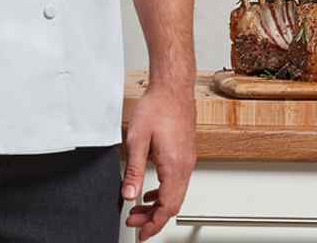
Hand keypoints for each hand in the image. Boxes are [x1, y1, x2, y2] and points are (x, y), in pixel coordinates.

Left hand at [120, 83, 196, 240]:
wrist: (172, 87)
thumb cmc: (157, 106)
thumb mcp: (137, 138)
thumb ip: (134, 169)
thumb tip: (129, 194)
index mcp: (174, 166)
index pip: (167, 207)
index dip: (153, 224)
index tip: (140, 233)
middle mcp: (185, 166)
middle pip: (172, 204)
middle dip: (153, 218)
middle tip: (134, 222)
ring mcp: (187, 160)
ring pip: (175, 194)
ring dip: (158, 205)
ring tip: (139, 209)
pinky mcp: (185, 153)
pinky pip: (176, 181)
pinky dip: (163, 191)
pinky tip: (151, 190)